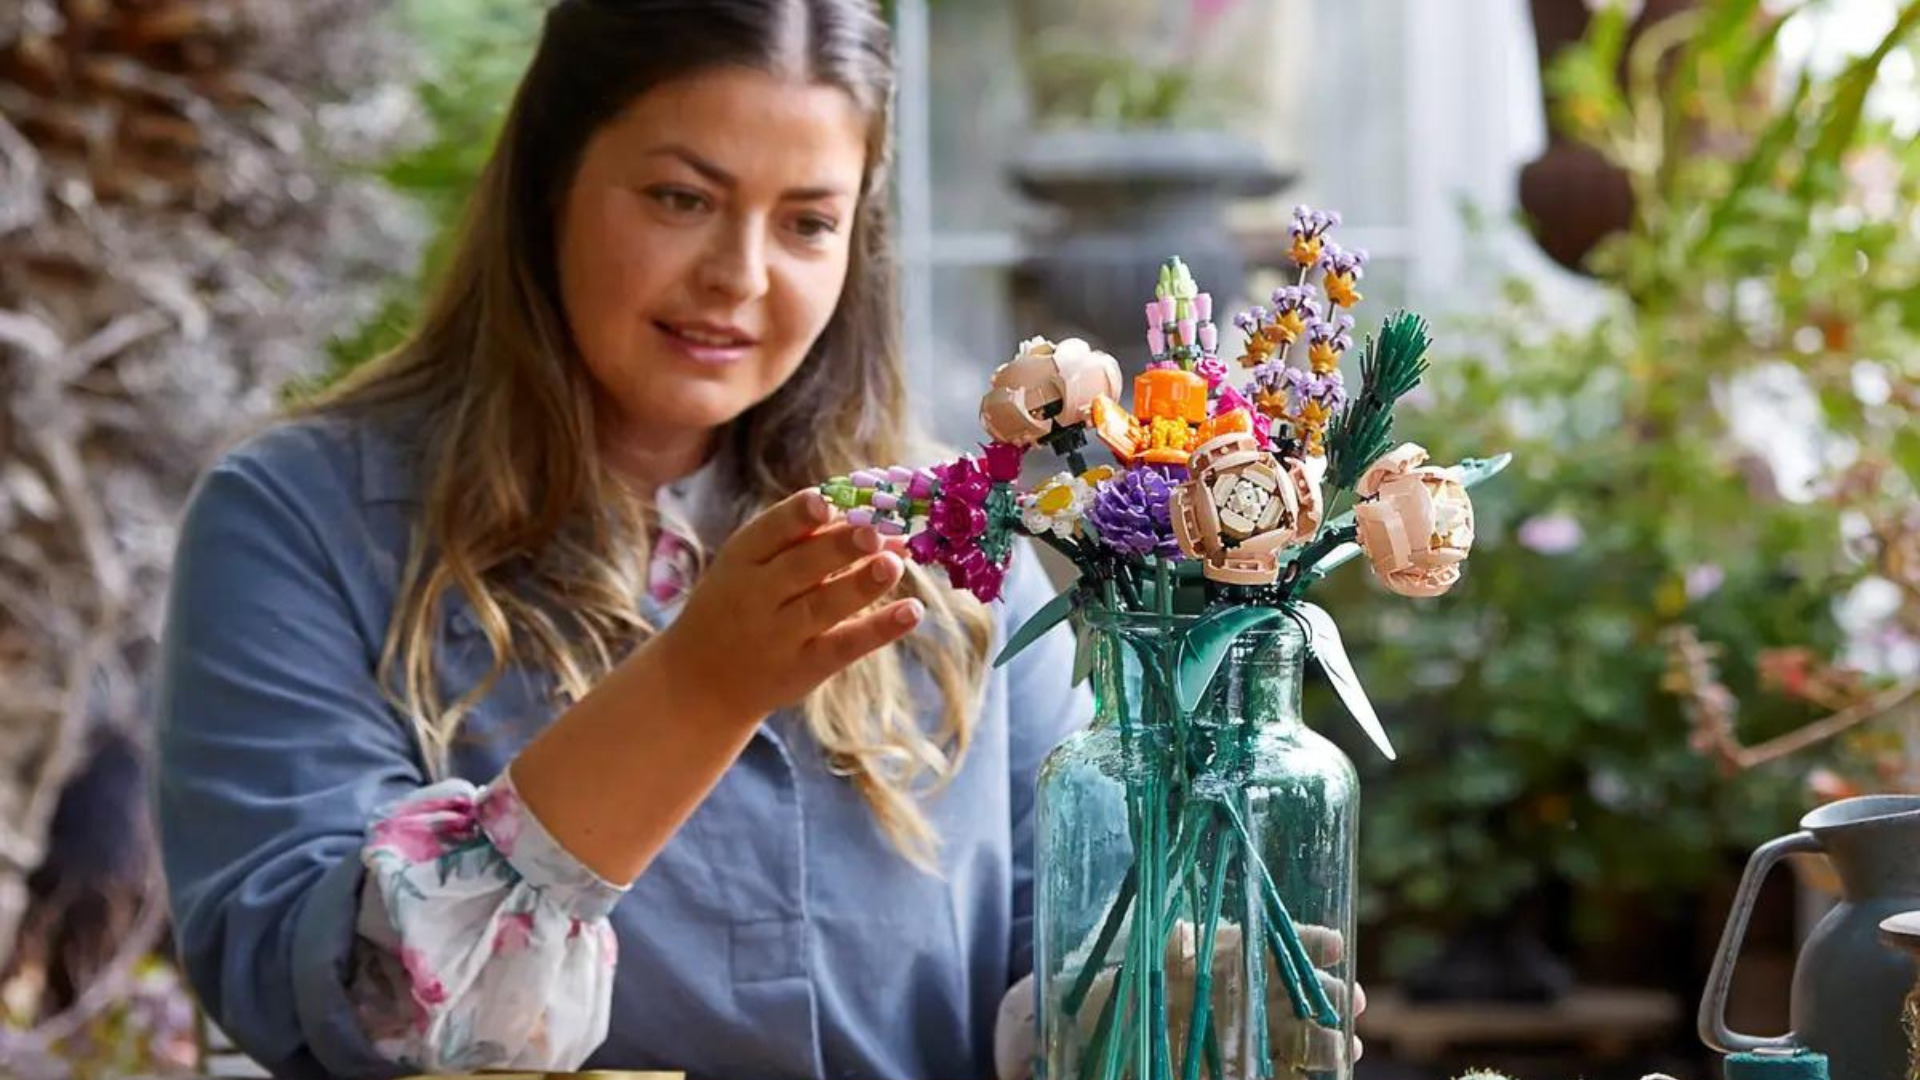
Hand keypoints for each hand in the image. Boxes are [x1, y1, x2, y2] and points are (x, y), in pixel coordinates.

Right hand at [655, 489, 922, 722]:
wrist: (701, 682)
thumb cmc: (737, 605)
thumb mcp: (749, 567)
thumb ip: (804, 542)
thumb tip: (879, 522)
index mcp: (740, 560)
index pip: (767, 532)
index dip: (796, 517)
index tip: (824, 501)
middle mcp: (756, 597)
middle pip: (798, 568)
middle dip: (836, 548)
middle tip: (872, 530)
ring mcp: (779, 636)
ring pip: (822, 607)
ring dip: (860, 585)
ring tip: (894, 563)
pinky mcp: (803, 668)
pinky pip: (844, 646)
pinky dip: (879, 629)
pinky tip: (911, 611)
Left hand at [1055, 919, 1364, 1079]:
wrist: (1065, 1031)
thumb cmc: (1092, 988)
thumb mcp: (1121, 960)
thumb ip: (1158, 948)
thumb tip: (1183, 935)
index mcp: (1204, 956)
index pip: (1261, 944)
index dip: (1302, 943)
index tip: (1335, 945)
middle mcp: (1220, 992)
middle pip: (1281, 991)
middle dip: (1323, 996)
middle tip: (1351, 1003)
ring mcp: (1223, 1032)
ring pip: (1281, 1033)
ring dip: (1318, 1040)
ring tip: (1347, 1048)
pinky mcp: (1221, 1068)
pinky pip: (1264, 1070)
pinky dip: (1293, 1073)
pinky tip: (1322, 1076)